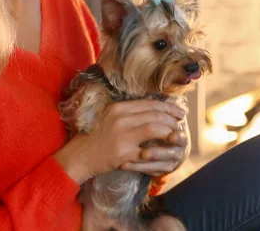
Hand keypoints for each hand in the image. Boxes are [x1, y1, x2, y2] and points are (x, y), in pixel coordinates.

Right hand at [53, 99, 184, 183]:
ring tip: (177, 134)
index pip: (148, 103)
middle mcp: (121, 117)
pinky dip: (161, 149)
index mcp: (118, 107)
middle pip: (155, 113)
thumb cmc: (93, 138)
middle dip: (172, 117)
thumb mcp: (108, 118)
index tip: (178, 110)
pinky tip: (167, 150)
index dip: (167, 106)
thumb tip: (150, 111)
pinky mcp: (125, 152)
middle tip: (181, 121)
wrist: (78, 157)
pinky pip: (149, 150)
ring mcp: (123, 135)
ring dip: (170, 130)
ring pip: (155, 127)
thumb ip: (127, 114)